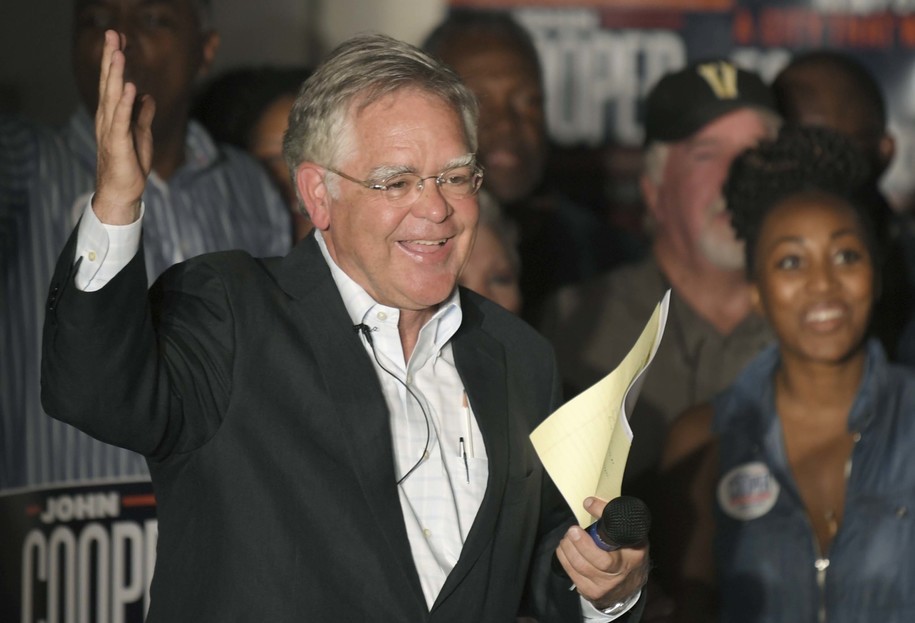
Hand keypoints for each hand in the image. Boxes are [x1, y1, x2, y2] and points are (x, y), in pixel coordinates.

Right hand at [93, 30, 155, 224]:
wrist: (123, 191)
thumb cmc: (130, 163)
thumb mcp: (142, 134)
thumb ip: (143, 115)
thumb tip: (149, 98)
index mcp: (113, 114)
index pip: (115, 82)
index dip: (117, 61)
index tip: (120, 39)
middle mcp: (107, 117)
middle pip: (110, 82)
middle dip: (112, 58)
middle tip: (113, 33)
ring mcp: (111, 129)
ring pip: (113, 96)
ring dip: (117, 74)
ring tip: (119, 53)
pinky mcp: (118, 142)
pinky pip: (121, 119)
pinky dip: (126, 103)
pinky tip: (131, 87)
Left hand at [555, 497, 649, 610]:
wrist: (630, 584)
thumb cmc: (629, 552)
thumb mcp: (630, 533)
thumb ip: (611, 516)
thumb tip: (589, 502)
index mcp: (631, 558)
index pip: (610, 552)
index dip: (588, 542)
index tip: (578, 527)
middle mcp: (618, 575)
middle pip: (593, 562)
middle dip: (578, 544)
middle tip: (571, 531)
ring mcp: (604, 587)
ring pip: (580, 568)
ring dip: (568, 550)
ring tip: (567, 538)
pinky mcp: (590, 593)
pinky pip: (573, 575)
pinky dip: (565, 560)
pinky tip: (564, 549)